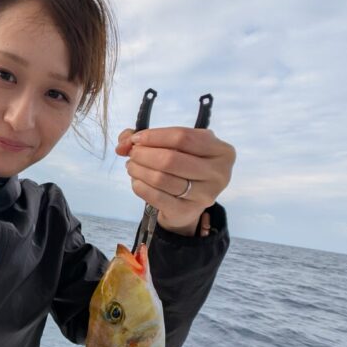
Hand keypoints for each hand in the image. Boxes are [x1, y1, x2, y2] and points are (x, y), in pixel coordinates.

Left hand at [115, 126, 235, 234]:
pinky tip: (136, 181)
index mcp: (221, 151)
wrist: (190, 201)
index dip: (154, 136)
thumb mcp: (177, 146)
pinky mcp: (188, 211)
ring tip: (132, 166)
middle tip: (132, 154)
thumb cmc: (185, 166)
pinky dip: (140, 186)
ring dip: (139, 170)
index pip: (182, 137)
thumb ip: (149, 137)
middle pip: (171, 159)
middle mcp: (219, 173)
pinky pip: (156, 197)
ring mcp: (205, 195)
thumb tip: (124, 141)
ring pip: (161, 178)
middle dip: (144, 154)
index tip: (136, 138)